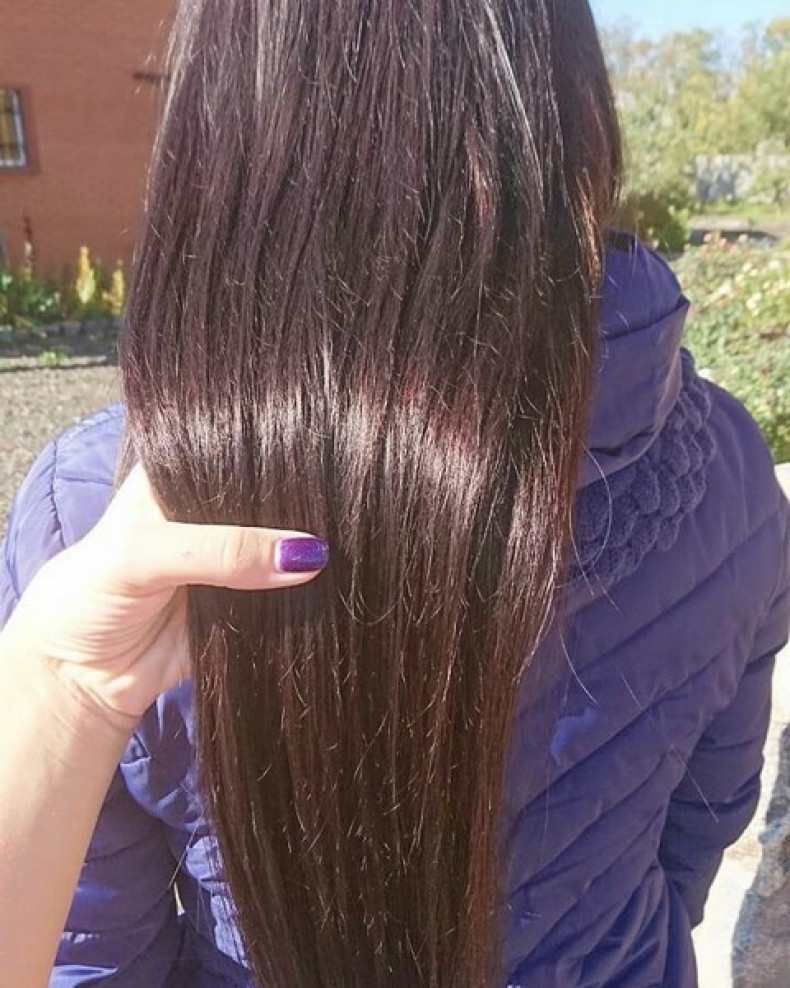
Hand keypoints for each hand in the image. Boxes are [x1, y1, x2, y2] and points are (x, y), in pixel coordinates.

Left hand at [2, 466, 327, 732]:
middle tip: (323, 522)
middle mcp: (209, 510)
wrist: (76, 679)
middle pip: (270, 498)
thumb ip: (218, 550)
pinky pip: (289, 593)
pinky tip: (323, 582)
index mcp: (178, 473)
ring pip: (283, 546)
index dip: (274, 458)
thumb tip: (302, 554)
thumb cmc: (86, 597)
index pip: (238, 451)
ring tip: (331, 552)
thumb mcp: (141, 556)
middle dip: (296, 510)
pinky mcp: (249, 601)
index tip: (314, 469)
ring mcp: (232, 556)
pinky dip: (303, 592)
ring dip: (304, 554)